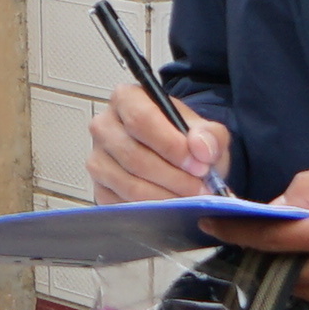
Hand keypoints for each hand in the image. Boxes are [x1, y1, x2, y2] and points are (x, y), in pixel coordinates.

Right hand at [87, 79, 233, 207]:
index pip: (141, 119)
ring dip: (165, 196)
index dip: (171, 145)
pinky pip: (122, 204)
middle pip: (134, 155)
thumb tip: (201, 148)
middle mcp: (104, 126)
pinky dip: (151, 210)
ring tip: (190, 199)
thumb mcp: (205, 131)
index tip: (198, 164)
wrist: (176, 159)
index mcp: (126, 99)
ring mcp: (98, 159)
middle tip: (199, 188)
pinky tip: (171, 207)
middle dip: (172, 177)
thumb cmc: (183, 140)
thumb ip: (210, 135)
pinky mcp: (99, 188)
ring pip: (128, 184)